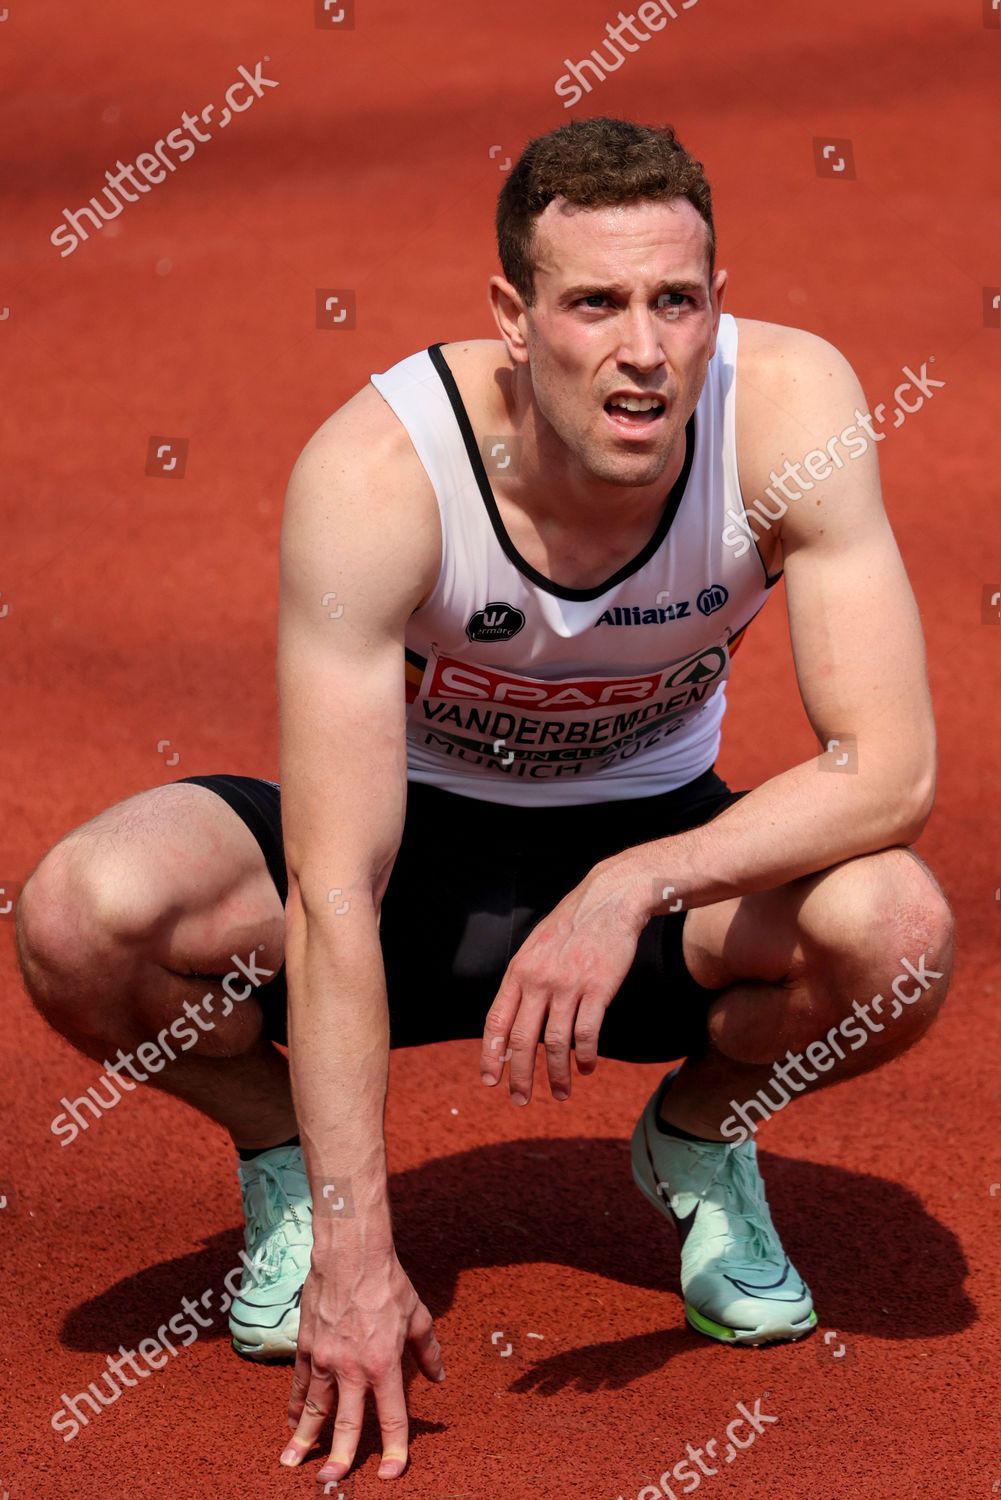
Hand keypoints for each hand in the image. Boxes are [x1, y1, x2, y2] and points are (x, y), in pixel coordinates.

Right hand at [281, 1250, 443, 1482]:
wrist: (351, 1252)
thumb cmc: (387, 1281)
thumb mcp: (417, 1315)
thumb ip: (428, 1350)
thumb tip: (439, 1376)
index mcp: (384, 1364)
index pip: (392, 1417)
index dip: (395, 1449)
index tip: (392, 1475)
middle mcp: (352, 1368)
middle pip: (347, 1423)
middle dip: (340, 1457)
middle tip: (331, 1482)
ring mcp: (325, 1359)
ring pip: (315, 1409)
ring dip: (304, 1438)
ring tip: (291, 1462)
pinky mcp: (306, 1346)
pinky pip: (299, 1383)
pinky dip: (295, 1405)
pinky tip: (291, 1422)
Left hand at [479, 861, 646, 1103]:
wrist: (607, 900)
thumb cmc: (571, 926)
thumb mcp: (535, 948)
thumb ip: (524, 981)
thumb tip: (514, 1021)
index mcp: (518, 971)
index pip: (496, 1021)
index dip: (490, 1054)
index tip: (489, 1080)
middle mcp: (539, 980)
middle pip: (523, 1040)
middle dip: (519, 1076)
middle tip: (520, 1100)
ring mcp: (568, 985)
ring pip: (556, 1043)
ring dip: (556, 1074)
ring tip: (559, 1093)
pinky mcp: (598, 988)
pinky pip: (587, 1033)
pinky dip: (584, 1056)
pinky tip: (585, 1068)